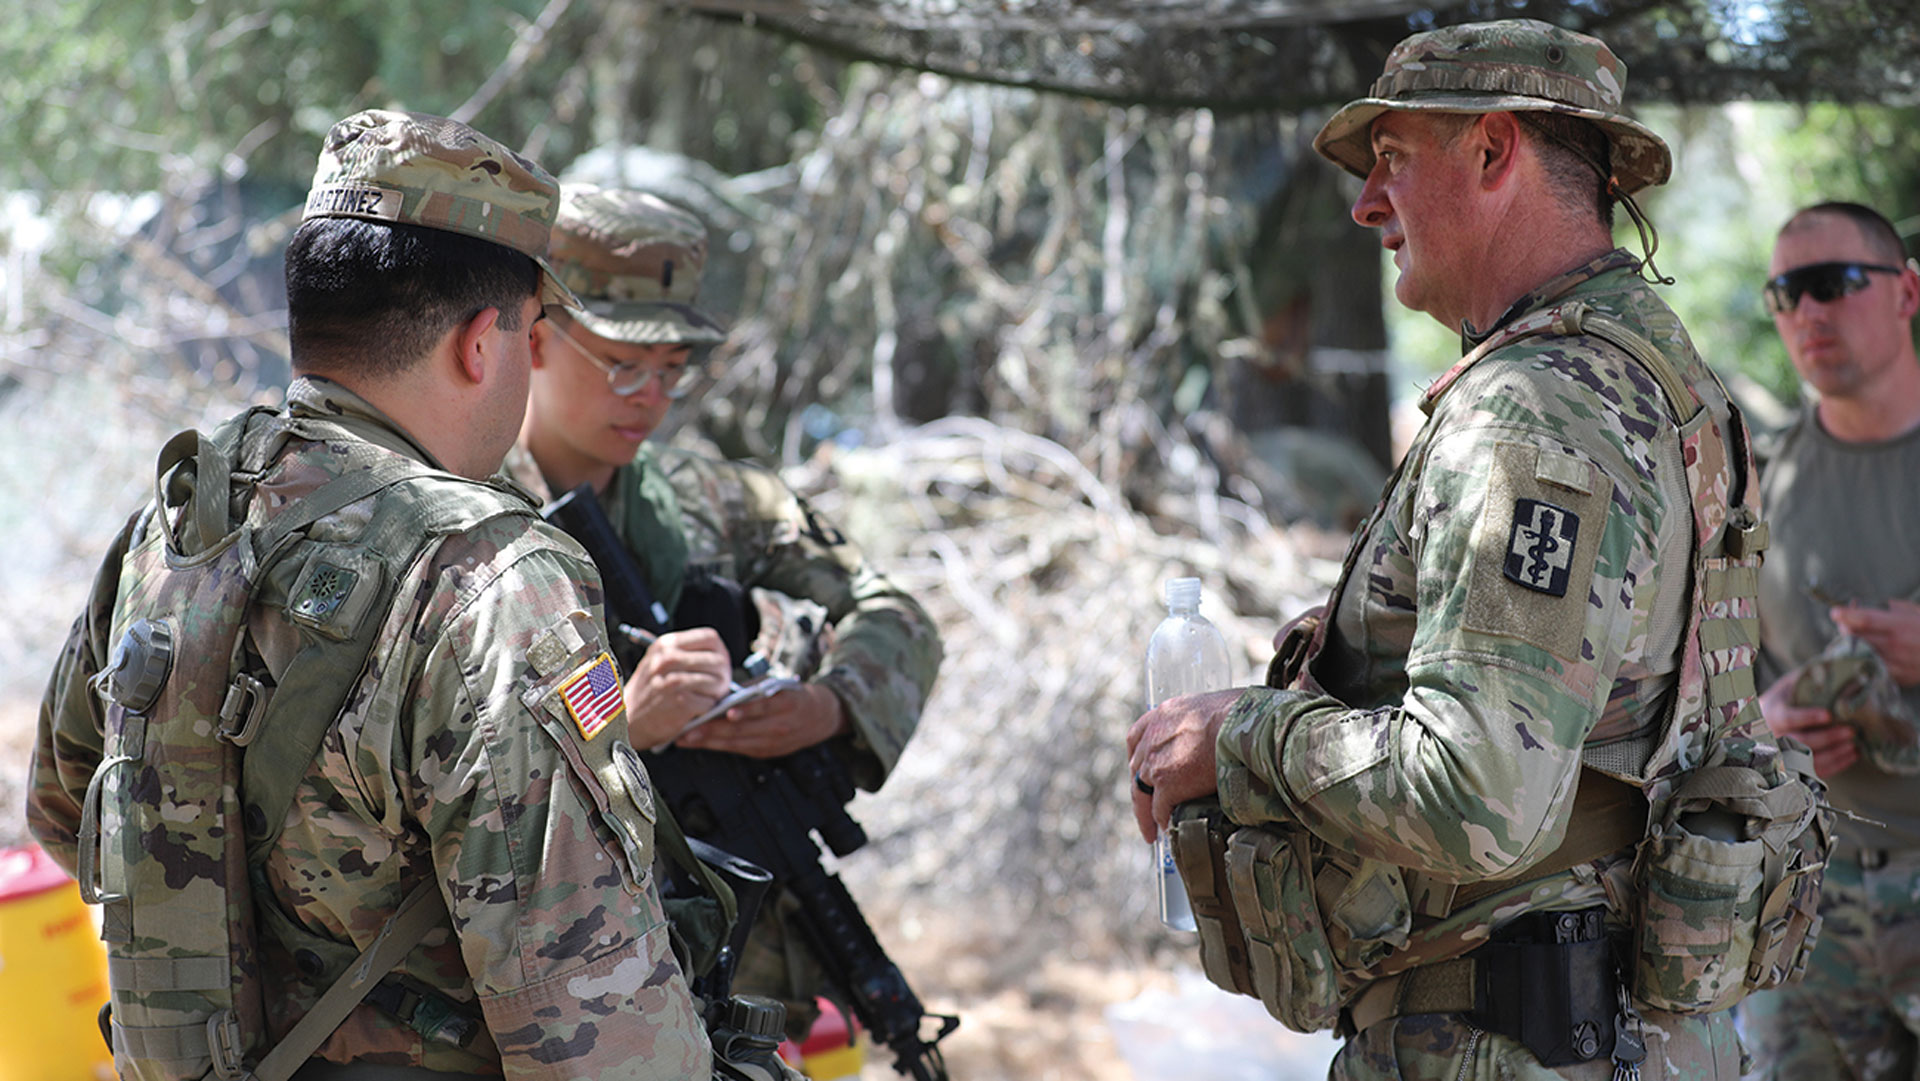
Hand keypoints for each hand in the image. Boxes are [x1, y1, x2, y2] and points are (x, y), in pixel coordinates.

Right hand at [623, 628, 732, 748]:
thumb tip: (718, 654)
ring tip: (708, 697)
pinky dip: (707, 708)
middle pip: (717, 660)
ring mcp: (674, 681)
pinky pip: (709, 703)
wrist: (625, 719)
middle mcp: (669, 659)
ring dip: (717, 693)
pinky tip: (697, 709)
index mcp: (666, 645)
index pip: (709, 638)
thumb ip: (683, 653)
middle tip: (721, 685)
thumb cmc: (645, 692)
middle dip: (723, 675)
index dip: (720, 651)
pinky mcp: (680, 703)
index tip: (721, 661)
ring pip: (716, 682)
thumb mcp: (657, 661)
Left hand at [675, 681, 847, 757]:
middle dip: (711, 731)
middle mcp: (778, 725)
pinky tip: (705, 744)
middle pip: (741, 729)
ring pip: (737, 743)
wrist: (821, 717)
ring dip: (710, 742)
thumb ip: (754, 689)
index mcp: (784, 703)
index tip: (715, 713)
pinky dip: (721, 747)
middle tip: (687, 731)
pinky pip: (741, 749)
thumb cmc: (796, 696)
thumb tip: (724, 692)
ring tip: (688, 739)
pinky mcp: (767, 752)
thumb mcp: (780, 684)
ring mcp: (772, 742)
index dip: (737, 712)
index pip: (758, 708)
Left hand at [1125, 688, 1243, 842]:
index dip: (1139, 756)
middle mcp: (1154, 736)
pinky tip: (1170, 829)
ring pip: (1142, 794)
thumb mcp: (1214, 707)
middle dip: (1141, 790)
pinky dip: (1163, 821)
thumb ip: (1205, 723)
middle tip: (1145, 808)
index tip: (1140, 771)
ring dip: (1146, 814)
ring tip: (1151, 831)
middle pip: (1137, 769)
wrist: (1243, 727)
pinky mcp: (1167, 784)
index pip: (1139, 736)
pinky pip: (1159, 809)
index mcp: (1165, 714)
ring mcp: (1157, 761)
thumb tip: (1221, 734)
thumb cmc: (1244, 714)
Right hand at [1757, 668, 1857, 776]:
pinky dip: (1836, 764)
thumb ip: (1808, 678)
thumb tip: (1838, 664)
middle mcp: (1775, 736)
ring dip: (1834, 754)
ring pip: (1809, 760)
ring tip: (1855, 745)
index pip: (1788, 719)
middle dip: (1828, 738)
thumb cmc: (1785, 697)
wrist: (1766, 717)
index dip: (1807, 717)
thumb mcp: (1791, 683)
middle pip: (1801, 742)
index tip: (1828, 715)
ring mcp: (1785, 752)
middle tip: (1851, 731)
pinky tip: (1852, 754)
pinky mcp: (1796, 764)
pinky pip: (1815, 770)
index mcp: (1771, 713)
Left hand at [1832, 600, 1919, 685]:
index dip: (1847, 615)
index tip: (1834, 612)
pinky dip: (1862, 662)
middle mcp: (1896, 645)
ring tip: (1848, 641)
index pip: (1866, 620)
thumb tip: (1864, 605)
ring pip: (1860, 655)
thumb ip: (1891, 608)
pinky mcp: (1898, 676)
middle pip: (1857, 638)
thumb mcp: (1916, 611)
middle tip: (1843, 625)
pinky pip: (1871, 669)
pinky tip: (1859, 657)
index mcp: (1900, 625)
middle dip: (1845, 630)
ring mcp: (1896, 663)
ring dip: (1849, 647)